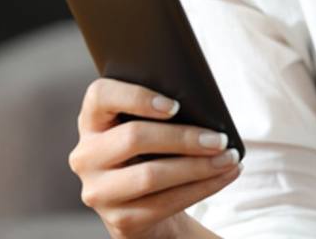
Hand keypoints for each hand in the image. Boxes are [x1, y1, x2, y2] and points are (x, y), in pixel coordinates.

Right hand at [69, 77, 242, 238]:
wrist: (142, 205)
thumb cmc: (149, 152)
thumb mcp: (145, 127)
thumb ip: (158, 112)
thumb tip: (203, 108)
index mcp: (91, 121)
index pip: (100, 96)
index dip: (136, 97)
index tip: (175, 105)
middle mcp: (86, 156)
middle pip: (133, 138)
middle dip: (183, 137)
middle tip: (219, 138)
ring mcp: (99, 191)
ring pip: (151, 175)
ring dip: (198, 167)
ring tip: (228, 158)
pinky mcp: (119, 220)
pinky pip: (165, 203)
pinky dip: (202, 188)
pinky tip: (224, 176)